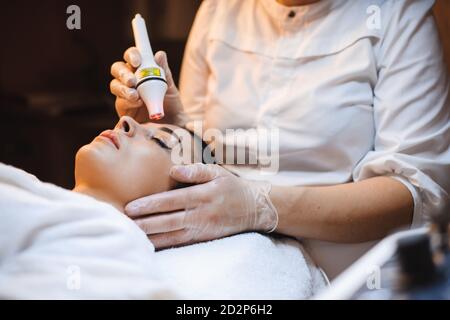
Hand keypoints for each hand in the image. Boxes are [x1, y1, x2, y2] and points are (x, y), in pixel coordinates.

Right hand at [110, 48, 186, 125]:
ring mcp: (124, 93)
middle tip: (132, 80)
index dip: (132, 55)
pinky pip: (120, 102)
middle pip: (117, 68)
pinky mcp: (123, 108)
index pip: (132, 56)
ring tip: (135, 95)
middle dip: (123, 73)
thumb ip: (164, 71)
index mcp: (141, 69)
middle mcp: (130, 79)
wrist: (173, 125)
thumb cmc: (171, 103)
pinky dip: (128, 101)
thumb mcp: (170, 87)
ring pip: (115, 85)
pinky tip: (138, 103)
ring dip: (124, 89)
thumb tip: (159, 54)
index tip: (137, 60)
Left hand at [125, 164, 278, 248]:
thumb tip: (174, 169)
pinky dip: (164, 244)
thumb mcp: (217, 172)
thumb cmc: (231, 187)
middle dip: (144, 223)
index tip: (131, 207)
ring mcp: (203, 228)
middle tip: (124, 223)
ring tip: (131, 235)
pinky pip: (180, 243)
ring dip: (150, 236)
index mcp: (203, 195)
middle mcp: (201, 214)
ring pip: (172, 235)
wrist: (254, 208)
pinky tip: (149, 244)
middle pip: (168, 221)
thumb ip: (196, 170)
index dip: (150, 205)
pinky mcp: (204, 238)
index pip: (171, 201)